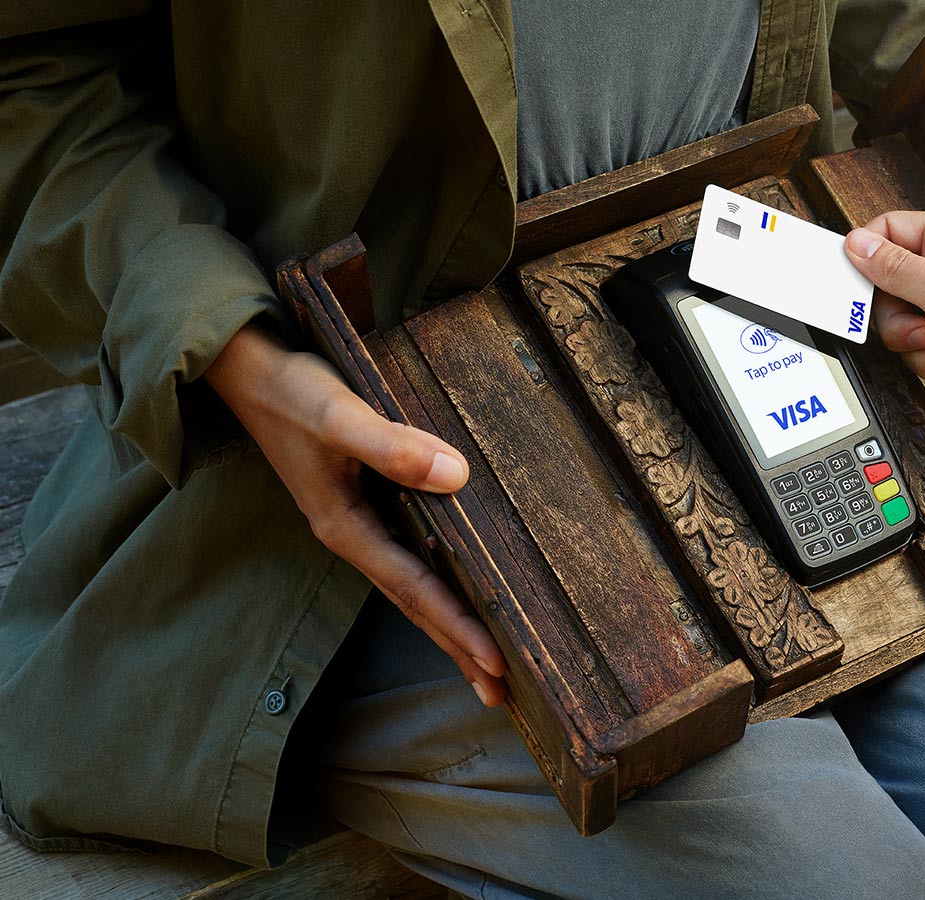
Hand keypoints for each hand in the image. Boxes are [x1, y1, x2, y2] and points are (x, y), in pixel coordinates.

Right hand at [207, 322, 506, 705]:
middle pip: (415, 605)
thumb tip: (454, 476)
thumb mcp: (339, 416)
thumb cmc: (292, 392)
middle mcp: (355, 535)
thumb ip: (392, 447)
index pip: (415, 591)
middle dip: (457, 649)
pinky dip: (440, 582)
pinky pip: (412, 555)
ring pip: (414, 586)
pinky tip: (465, 587)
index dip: (457, 628)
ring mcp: (360, 522)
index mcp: (347, 528)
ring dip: (450, 624)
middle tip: (503, 695)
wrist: (248, 369)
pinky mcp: (367, 500)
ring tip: (489, 663)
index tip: (498, 665)